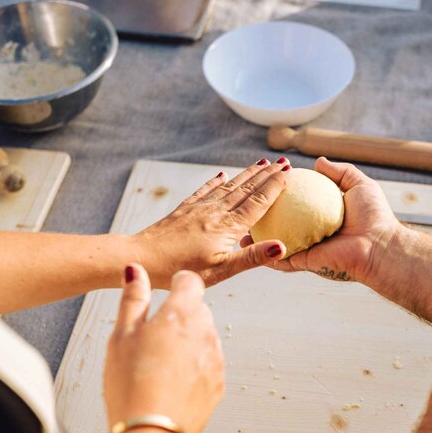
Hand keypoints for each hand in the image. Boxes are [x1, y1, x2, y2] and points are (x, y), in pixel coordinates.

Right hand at [103, 264, 223, 432]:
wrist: (151, 432)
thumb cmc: (131, 384)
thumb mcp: (122, 334)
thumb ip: (133, 298)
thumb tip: (135, 271)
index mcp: (182, 313)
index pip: (190, 281)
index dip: (178, 282)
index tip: (169, 290)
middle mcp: (206, 332)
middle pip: (198, 310)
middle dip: (179, 316)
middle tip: (151, 338)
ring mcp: (216, 359)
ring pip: (204, 338)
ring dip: (187, 343)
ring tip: (158, 366)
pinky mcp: (218, 383)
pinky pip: (208, 365)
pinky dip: (194, 368)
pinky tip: (170, 382)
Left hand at [131, 159, 290, 287]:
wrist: (142, 257)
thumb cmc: (181, 269)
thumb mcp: (221, 270)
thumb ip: (252, 257)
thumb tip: (281, 246)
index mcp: (229, 227)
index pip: (259, 201)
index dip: (276, 186)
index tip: (290, 172)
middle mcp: (216, 212)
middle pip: (246, 189)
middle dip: (266, 175)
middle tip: (283, 162)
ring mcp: (199, 208)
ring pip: (229, 186)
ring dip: (247, 174)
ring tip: (261, 163)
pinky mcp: (184, 210)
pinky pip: (205, 190)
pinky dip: (216, 181)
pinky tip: (222, 175)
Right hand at [244, 157, 401, 283]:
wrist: (380, 246)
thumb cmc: (374, 216)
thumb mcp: (359, 185)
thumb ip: (340, 172)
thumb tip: (319, 161)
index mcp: (323, 215)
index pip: (296, 204)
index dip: (280, 195)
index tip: (264, 185)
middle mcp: (313, 232)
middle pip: (282, 223)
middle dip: (262, 219)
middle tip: (244, 207)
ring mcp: (308, 248)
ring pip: (276, 242)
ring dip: (257, 239)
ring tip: (239, 230)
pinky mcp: (306, 262)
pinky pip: (282, 258)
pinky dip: (265, 254)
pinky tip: (249, 247)